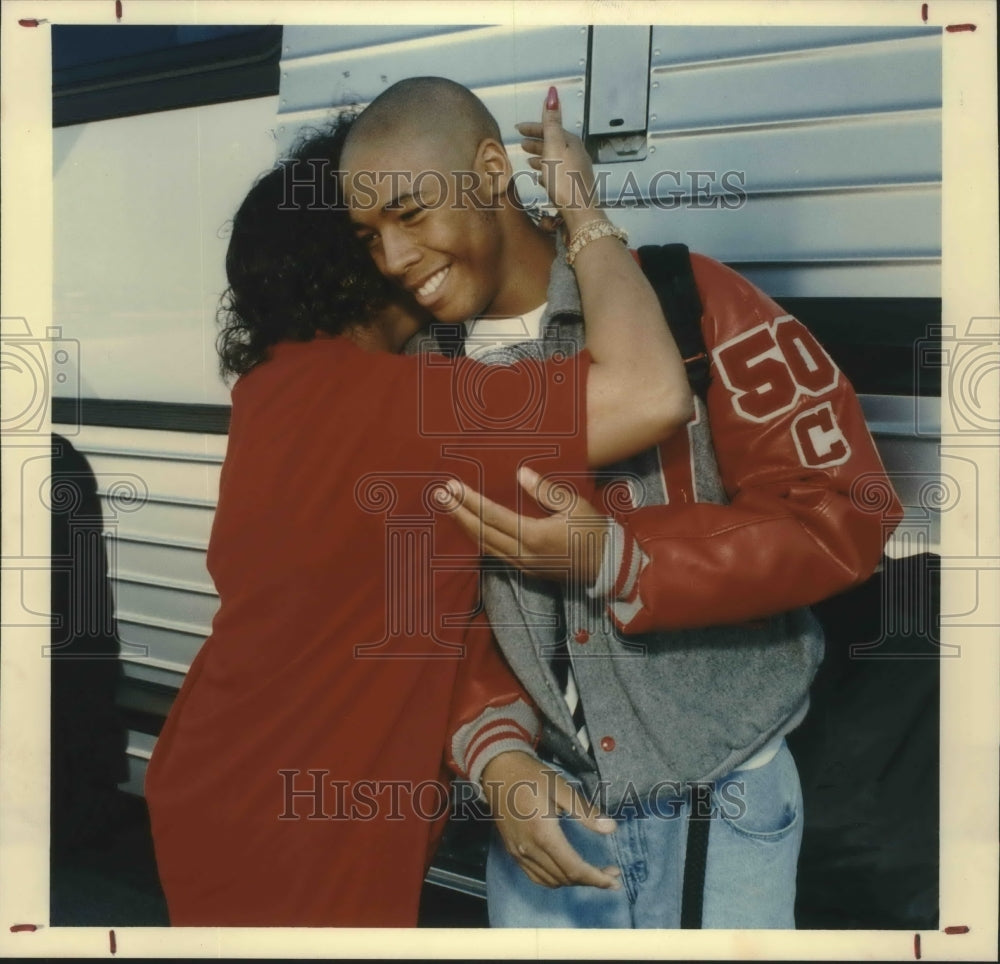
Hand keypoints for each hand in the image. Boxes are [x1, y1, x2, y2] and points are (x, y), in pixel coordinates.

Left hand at [440, 467, 611, 585]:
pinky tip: (470, 526)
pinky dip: (479, 538)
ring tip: (448, 508)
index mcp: (535, 536)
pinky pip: (494, 554)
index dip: (470, 501)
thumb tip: (522, 474)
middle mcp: (523, 554)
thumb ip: (545, 491)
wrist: (608, 566)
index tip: (452, 487)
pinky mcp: (525, 571)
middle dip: (458, 513)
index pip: (492, 516)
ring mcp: (522, 566)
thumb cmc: (594, 532)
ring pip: (484, 546)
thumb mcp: (574, 506)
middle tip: (438, 495)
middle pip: (481, 533)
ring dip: (464, 526)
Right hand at [480, 750, 620, 888]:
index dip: (597, 878)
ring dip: (574, 882)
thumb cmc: (530, 775)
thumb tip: (611, 828)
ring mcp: (518, 853)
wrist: (498, 771)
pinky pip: (536, 876)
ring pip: (550, 881)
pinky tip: (566, 872)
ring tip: (592, 874)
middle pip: (564, 878)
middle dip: (591, 881)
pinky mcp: (513, 851)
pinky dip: (555, 880)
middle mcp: (529, 849)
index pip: (574, 869)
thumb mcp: (560, 787)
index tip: (615, 880)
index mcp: (543, 833)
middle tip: (611, 873)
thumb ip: (585, 811)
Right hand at [516, 86, 602, 229]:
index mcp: (571, 142)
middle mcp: (577, 155)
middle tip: (521, 143)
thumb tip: (553, 94)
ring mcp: (576, 171)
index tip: (517, 128)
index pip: (550, 129)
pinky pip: (557, 175)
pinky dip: (547, 172)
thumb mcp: (555, 146)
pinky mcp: (573, 187)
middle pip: (553, 144)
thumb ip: (551, 122)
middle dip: (537, 142)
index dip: (533, 128)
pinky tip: (541, 179)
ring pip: (555, 159)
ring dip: (541, 157)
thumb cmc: (564, 179)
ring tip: (528, 160)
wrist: (579, 211)